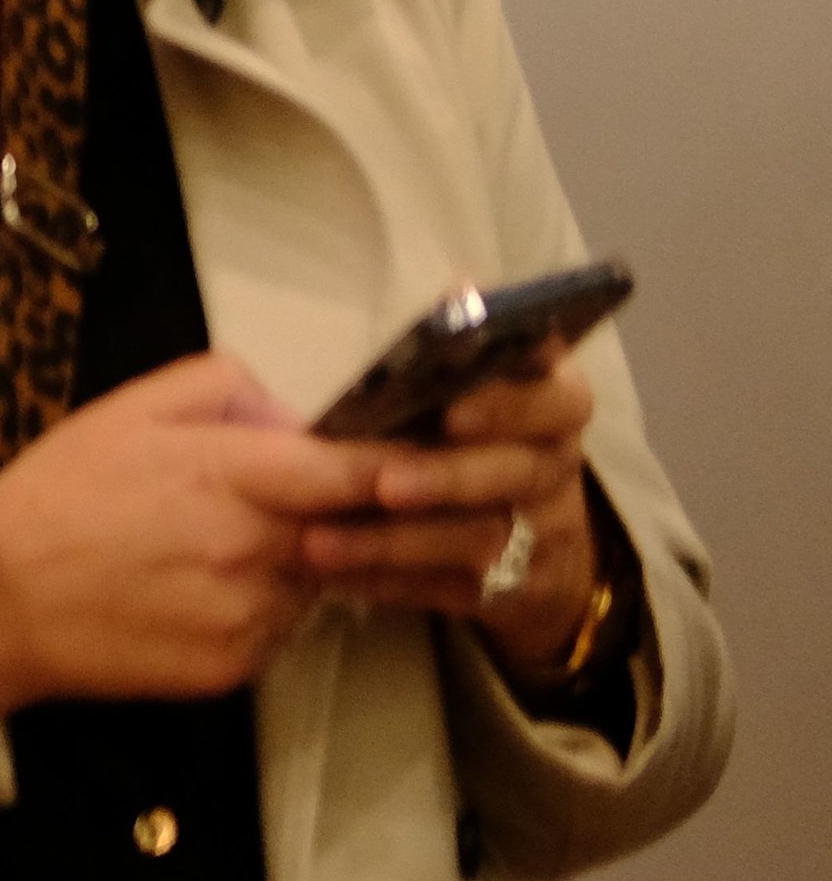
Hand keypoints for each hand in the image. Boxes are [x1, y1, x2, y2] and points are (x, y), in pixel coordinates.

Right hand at [0, 350, 382, 712]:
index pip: (357, 473)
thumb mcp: (127, 408)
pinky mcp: (236, 667)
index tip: (415, 467)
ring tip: (218, 555)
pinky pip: (278, 630)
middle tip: (278, 508)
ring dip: (291, 566)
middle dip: (331, 518)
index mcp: (233, 476)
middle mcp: (257, 550)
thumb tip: (291, 422)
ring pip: (314, 583)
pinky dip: (257, 611)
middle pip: (348, 532)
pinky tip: (197, 597)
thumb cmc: (57, 494)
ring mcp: (251, 616)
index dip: (395, 470)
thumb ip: (223, 387)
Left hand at [310, 349, 607, 684]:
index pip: (561, 397)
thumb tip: (460, 288)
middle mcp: (555, 468)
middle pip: (517, 473)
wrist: (530, 543)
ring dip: (395, 543)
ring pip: (479, 540)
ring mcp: (541, 535)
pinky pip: (451, 591)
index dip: (511, 404)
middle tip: (383, 483)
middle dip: (446, 477)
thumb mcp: (472, 387)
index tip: (454, 409)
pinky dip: (388, 584)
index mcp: (550, 408)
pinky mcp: (511, 592)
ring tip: (321, 543)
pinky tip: (331, 577)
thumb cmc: (474, 437)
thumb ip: (461, 350)